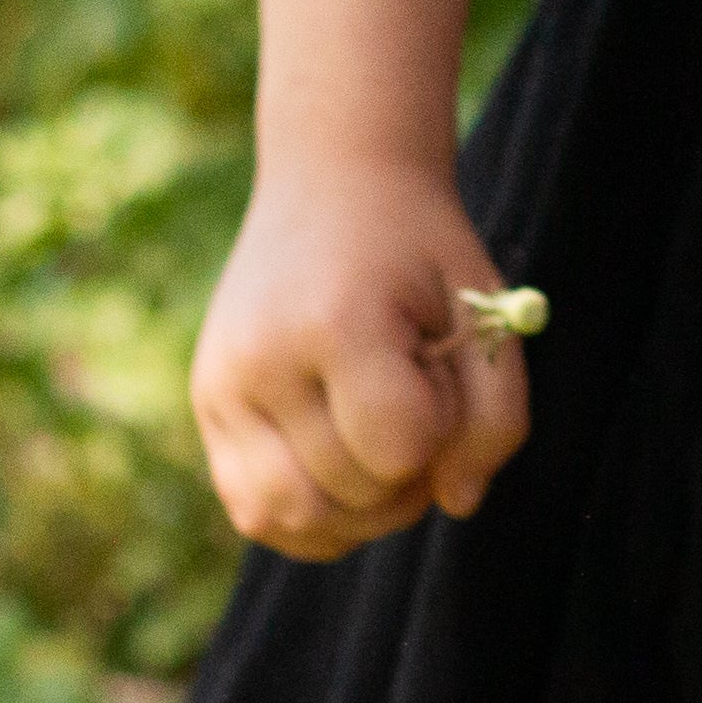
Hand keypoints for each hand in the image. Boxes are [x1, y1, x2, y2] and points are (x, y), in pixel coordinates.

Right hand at [190, 152, 530, 560]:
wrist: (333, 184)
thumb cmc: (419, 251)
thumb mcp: (484, 309)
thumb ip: (495, 417)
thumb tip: (458, 503)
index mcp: (334, 322)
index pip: (401, 448)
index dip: (442, 430)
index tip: (440, 373)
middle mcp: (260, 360)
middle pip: (351, 493)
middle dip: (408, 475)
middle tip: (420, 404)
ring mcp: (220, 386)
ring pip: (292, 518)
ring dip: (359, 513)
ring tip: (387, 452)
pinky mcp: (206, 405)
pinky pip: (254, 509)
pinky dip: (310, 515)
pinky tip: (346, 472)